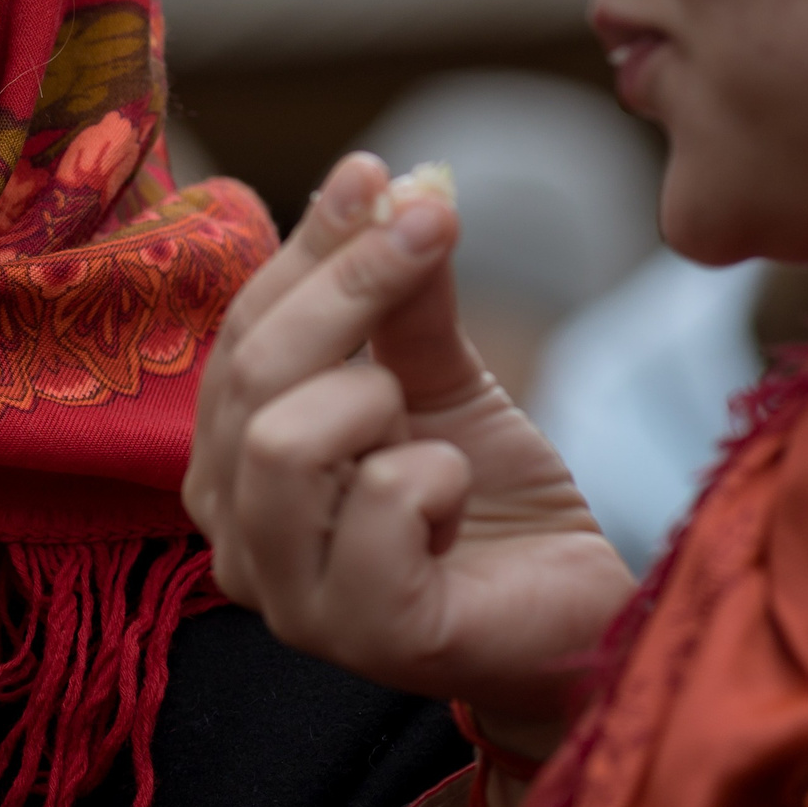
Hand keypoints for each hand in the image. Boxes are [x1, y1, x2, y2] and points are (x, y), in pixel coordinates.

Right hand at [182, 153, 634, 753]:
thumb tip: (390, 185)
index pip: (238, 337)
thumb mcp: (442, 378)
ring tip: (429, 432)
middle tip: (432, 227)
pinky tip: (458, 510)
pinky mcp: (361, 634)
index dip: (305, 250)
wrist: (578, 615)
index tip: (375, 172)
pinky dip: (437, 480)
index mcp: (230, 467)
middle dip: (345, 288)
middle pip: (249, 377)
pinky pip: (379, 503)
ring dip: (376, 402)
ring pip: (282, 441)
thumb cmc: (491, 504)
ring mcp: (286, 596)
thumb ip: (400, 300)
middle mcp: (233, 534)